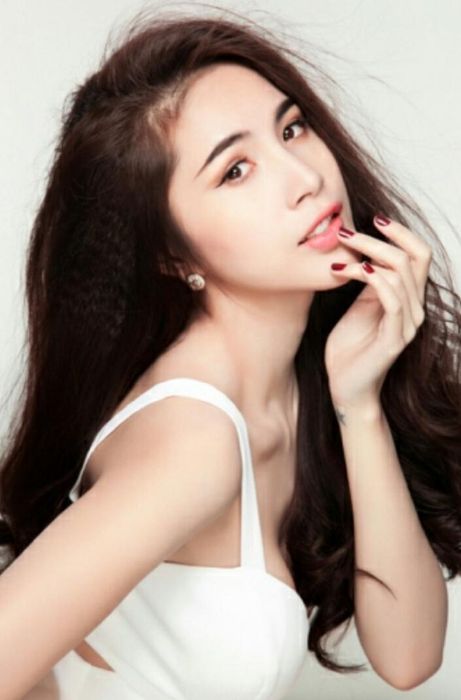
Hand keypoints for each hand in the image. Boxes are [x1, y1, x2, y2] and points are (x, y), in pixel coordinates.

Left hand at [325, 214, 431, 407]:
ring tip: (339, 251)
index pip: (419, 255)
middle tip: (345, 232)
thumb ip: (368, 282)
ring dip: (367, 255)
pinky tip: (349, 270)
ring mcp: (408, 324)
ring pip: (400, 273)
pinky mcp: (395, 339)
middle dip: (377, 239)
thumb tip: (362, 251)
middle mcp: (415, 309)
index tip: (373, 219)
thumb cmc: (350, 349)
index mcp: (408, 299)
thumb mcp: (358, 307)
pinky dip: (372, 279)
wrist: (346, 388)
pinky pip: (392, 299)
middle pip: (411, 258)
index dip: (401, 232)